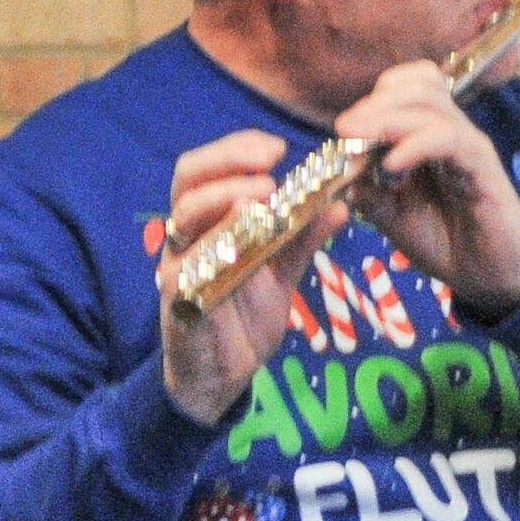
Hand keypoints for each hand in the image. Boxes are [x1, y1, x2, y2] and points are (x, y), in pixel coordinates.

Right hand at [160, 131, 349, 424]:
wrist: (223, 374)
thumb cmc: (244, 316)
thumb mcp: (283, 272)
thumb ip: (304, 238)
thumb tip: (341, 205)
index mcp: (209, 221)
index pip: (210, 169)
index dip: (239, 150)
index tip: (279, 146)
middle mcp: (187, 236)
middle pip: (188, 179)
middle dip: (228, 160)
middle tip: (271, 159)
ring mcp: (178, 266)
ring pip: (183, 216)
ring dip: (223, 198)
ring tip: (265, 194)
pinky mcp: (177, 300)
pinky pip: (185, 267)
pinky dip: (214, 249)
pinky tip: (244, 241)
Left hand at [335, 61, 519, 320]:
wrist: (487, 277)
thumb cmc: (446, 241)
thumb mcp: (392, 216)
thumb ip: (368, 190)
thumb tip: (339, 169)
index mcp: (430, 136)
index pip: (407, 89)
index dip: (373, 100)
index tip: (342, 130)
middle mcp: (451, 131)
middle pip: (419, 85)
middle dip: (376, 103)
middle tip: (344, 130)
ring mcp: (469, 145)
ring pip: (432, 104)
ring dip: (388, 118)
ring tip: (358, 140)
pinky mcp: (484, 165)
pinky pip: (449, 138)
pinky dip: (416, 144)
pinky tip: (392, 164)